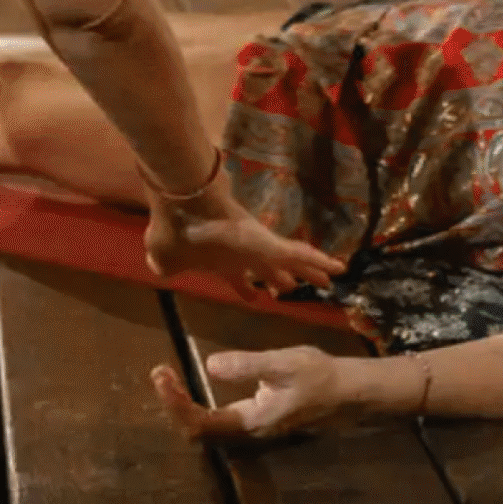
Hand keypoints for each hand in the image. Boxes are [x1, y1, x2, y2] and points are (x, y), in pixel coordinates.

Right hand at [142, 179, 339, 298]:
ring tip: (331, 280)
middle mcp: (242, 253)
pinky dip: (319, 261)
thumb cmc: (174, 230)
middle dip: (282, 279)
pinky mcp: (268, 242)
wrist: (183, 206)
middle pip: (268, 268)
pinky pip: (300, 253)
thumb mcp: (165, 256)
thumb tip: (163, 268)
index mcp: (219, 261)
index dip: (245, 288)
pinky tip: (339, 267)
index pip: (236, 277)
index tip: (255, 297)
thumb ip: (168, 263)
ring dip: (310, 272)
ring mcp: (257, 246)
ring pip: (290, 261)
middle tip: (295, 289)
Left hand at [149, 346, 363, 440]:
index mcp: (250, 421)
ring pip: (206, 425)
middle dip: (174, 404)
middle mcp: (247, 430)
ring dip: (183, 404)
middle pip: (198, 428)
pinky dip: (197, 402)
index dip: (176, 404)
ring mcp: (251, 426)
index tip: (162, 376)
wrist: (348, 390)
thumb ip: (248, 365)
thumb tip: (210, 366)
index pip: (200, 422)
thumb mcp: (283, 364)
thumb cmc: (319, 376)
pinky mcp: (255, 416)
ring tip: (167, 379)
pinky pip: (217, 417)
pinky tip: (192, 383)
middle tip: (159, 374)